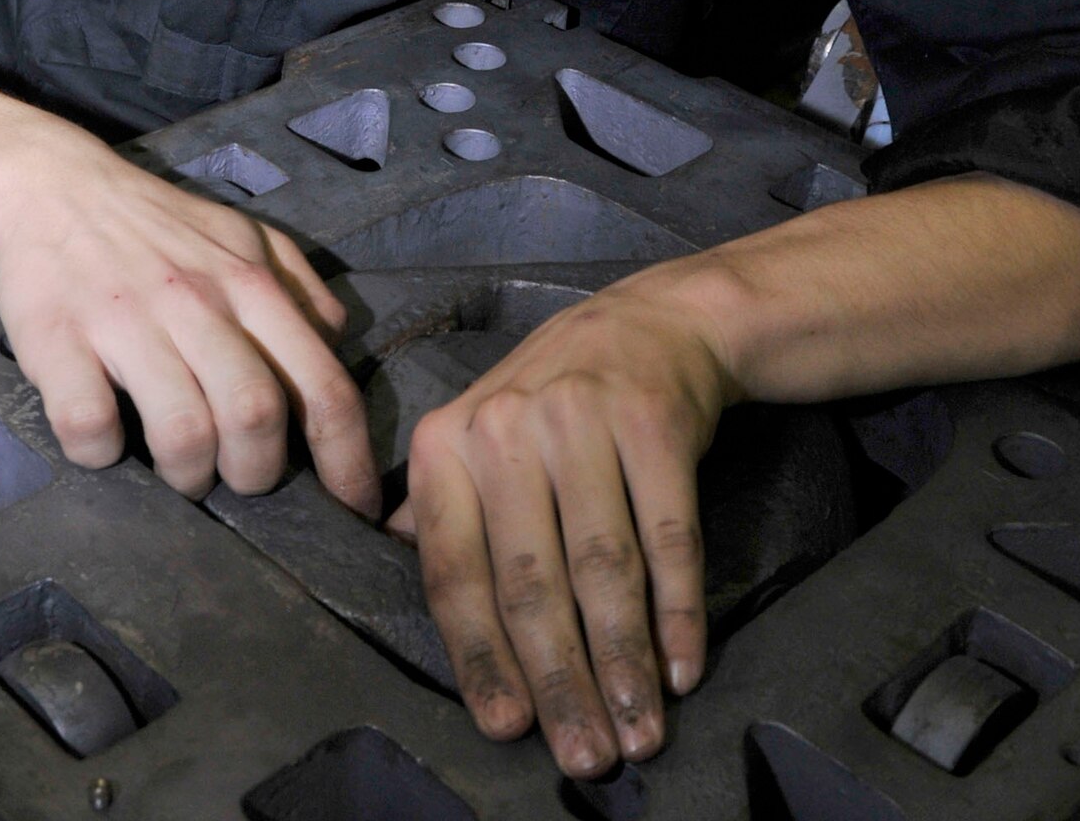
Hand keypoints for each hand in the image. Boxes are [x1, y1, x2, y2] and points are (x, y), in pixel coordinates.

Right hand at [0, 135, 380, 516]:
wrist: (55, 188)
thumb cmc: (158, 225)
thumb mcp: (244, 236)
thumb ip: (298, 286)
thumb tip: (336, 341)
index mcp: (250, 284)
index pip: (322, 383)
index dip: (346, 458)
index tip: (354, 507)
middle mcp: (196, 301)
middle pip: (254, 416)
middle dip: (257, 474)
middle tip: (239, 478)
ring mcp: (126, 320)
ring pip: (182, 432)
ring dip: (189, 474)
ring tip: (182, 470)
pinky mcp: (57, 340)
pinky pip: (90, 425)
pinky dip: (102, 453)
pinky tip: (106, 440)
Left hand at [394, 258, 742, 777]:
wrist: (651, 322)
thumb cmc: (554, 400)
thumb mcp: (478, 432)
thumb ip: (442, 506)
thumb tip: (395, 563)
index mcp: (448, 443)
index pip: (455, 572)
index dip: (481, 659)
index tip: (507, 728)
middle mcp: (506, 428)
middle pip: (531, 582)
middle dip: (561, 683)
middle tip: (586, 756)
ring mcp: (583, 418)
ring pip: (603, 569)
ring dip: (625, 663)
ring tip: (641, 733)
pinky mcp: (654, 421)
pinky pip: (669, 537)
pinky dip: (679, 613)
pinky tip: (683, 669)